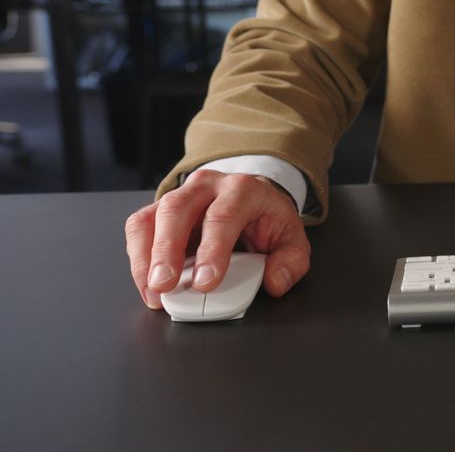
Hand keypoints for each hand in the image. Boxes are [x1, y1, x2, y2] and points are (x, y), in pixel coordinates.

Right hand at [125, 170, 310, 308]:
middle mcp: (206, 187)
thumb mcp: (292, 237)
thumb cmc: (268, 218)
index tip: (205, 282)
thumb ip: (291, 261)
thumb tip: (275, 282)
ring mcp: (180, 194)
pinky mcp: (160, 209)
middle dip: (167, 251)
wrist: (254, 196)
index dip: (212, 250)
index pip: (223, 216)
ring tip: (152, 290)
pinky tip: (147, 283)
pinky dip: (139, 258)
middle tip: (166, 286)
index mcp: (242, 190)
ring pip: (150, 217)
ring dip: (145, 257)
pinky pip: (140, 228)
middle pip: (177, 210)